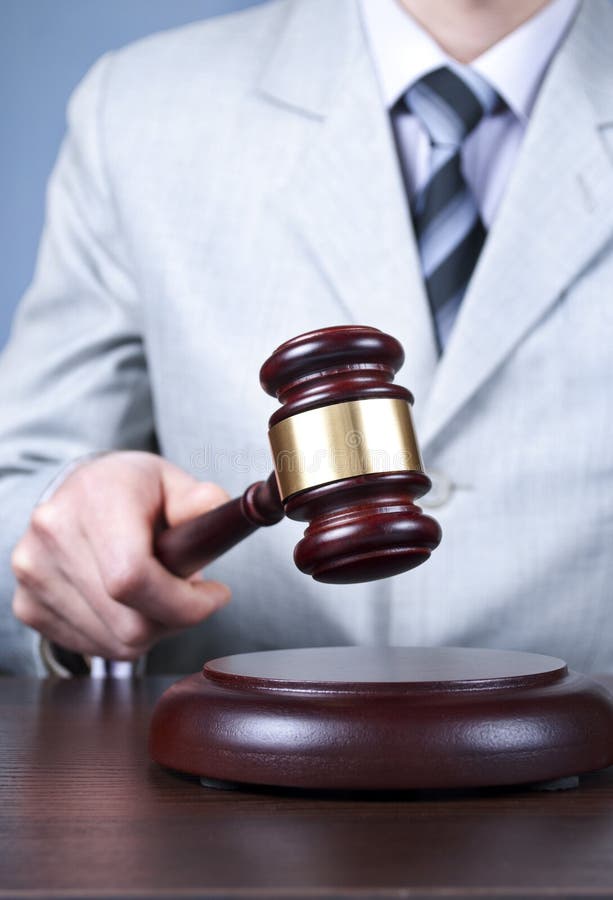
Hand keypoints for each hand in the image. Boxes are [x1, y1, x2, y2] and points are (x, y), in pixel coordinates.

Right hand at [11, 451, 230, 660]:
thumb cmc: (130, 490)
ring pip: (116, 643)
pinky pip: (93, 647)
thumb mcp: (171, 481)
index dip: (183, 603)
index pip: (133, 577)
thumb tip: (215, 507)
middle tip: (192, 595)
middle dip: (176, 619)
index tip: (216, 595)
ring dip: (153, 629)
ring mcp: (35, 574)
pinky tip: (128, 603)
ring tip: (159, 592)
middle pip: (129, 622)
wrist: (75, 493)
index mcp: (96, 498)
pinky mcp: (28, 605)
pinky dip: (122, 636)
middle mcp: (55, 535)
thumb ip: (200, 499)